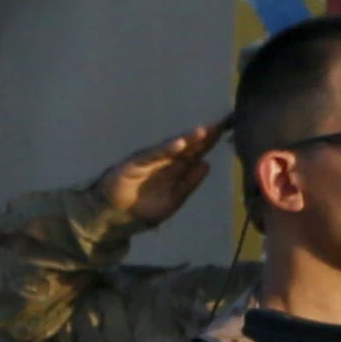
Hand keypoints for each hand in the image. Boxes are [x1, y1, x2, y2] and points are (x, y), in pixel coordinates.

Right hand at [92, 121, 227, 231]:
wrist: (115, 216)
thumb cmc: (144, 208)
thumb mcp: (174, 200)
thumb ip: (189, 183)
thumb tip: (207, 164)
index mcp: (176, 169)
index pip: (196, 153)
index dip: (209, 143)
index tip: (225, 132)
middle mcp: (166, 161)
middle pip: (187, 147)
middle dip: (203, 137)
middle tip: (220, 125)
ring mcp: (152, 160)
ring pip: (173, 148)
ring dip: (188, 139)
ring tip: (204, 131)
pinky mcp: (137, 163)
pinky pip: (153, 155)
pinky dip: (165, 149)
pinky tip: (179, 144)